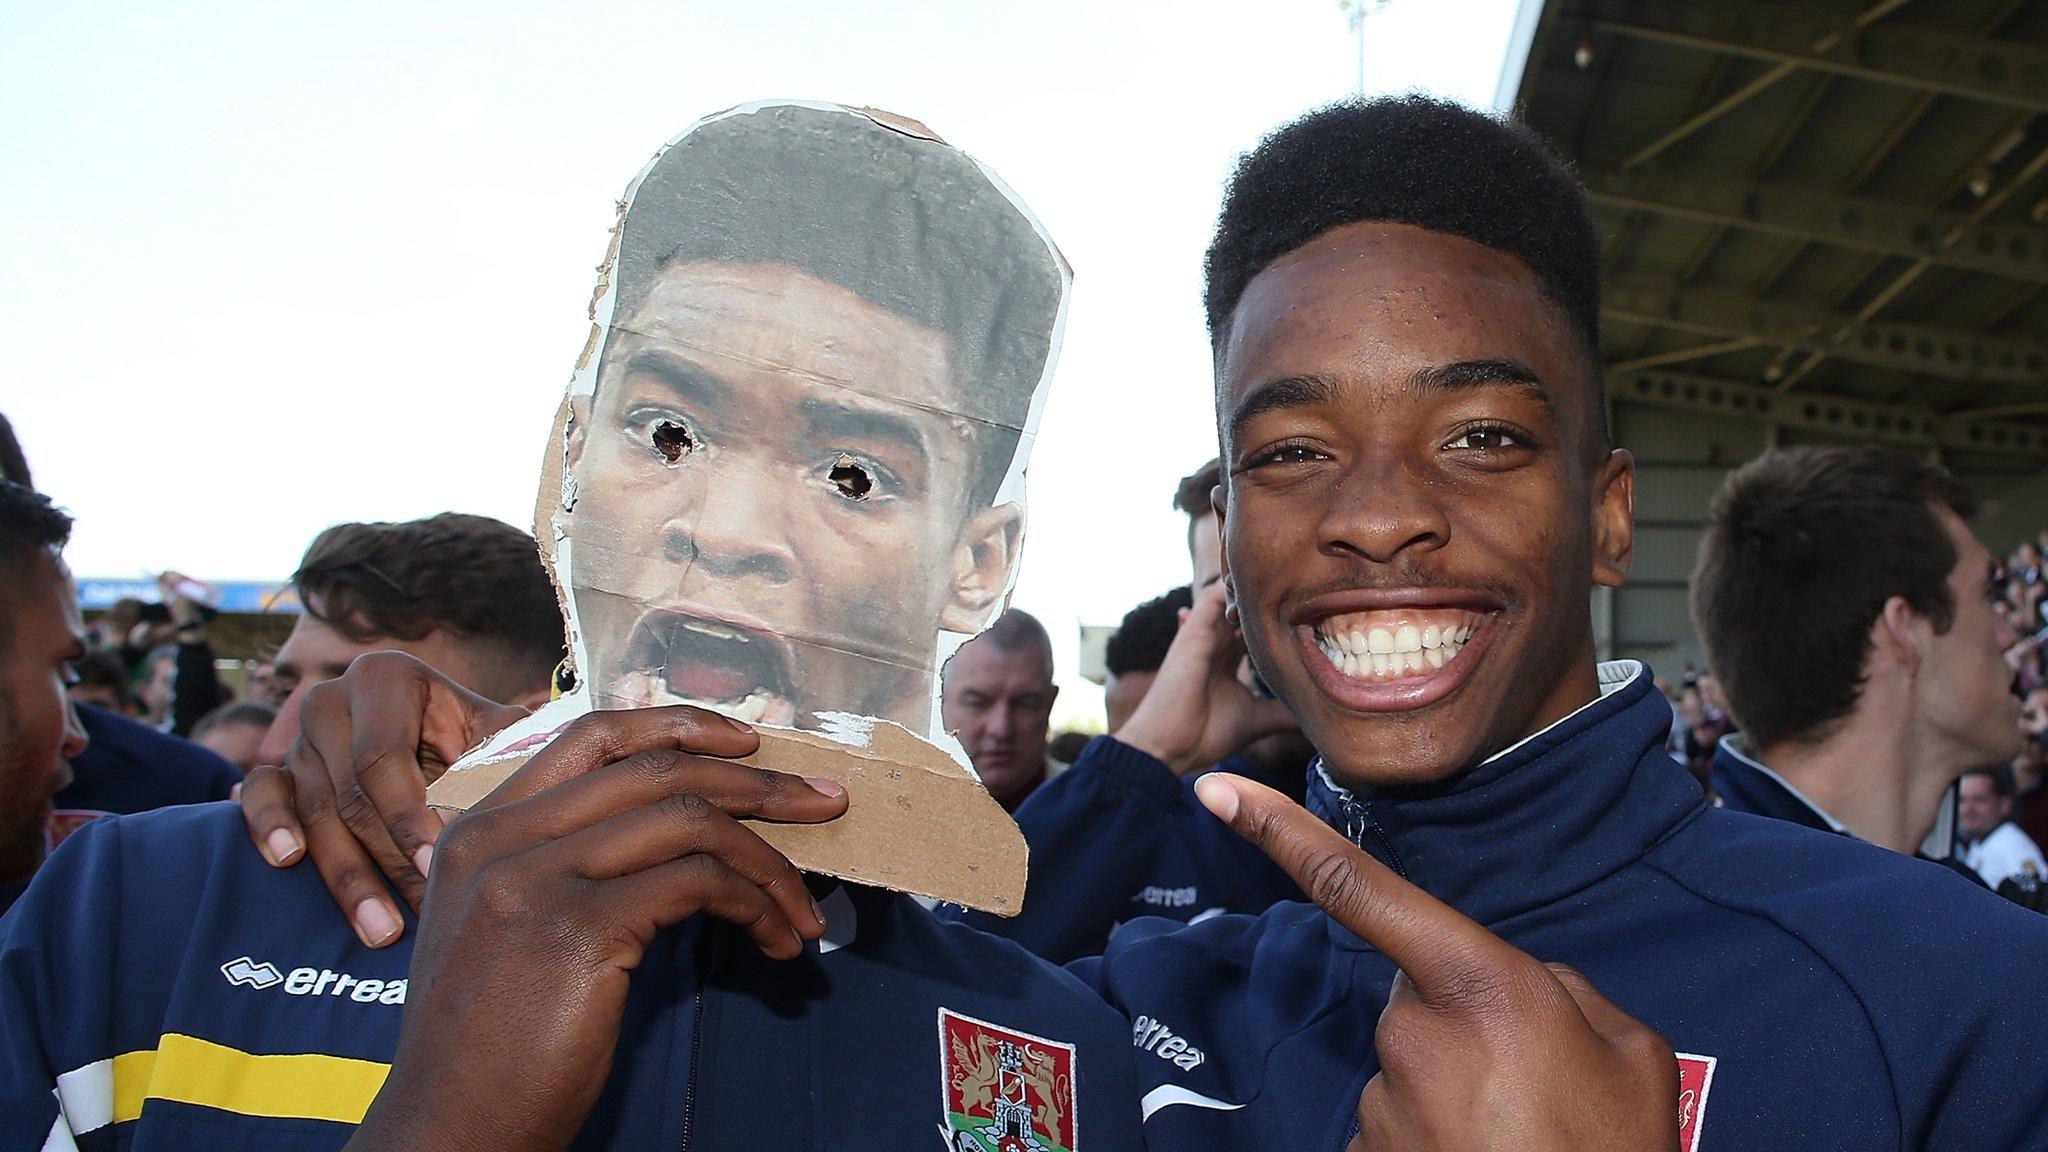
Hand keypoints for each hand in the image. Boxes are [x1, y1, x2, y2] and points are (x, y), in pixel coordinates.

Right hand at [239, 651, 529, 946]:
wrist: (430, 749)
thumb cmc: (478, 746)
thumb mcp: (498, 742)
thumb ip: (514, 755)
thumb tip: (547, 789)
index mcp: (388, 679)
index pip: (384, 758)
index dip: (409, 816)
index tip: (439, 865)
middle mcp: (334, 699)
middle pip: (350, 793)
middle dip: (390, 860)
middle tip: (423, 913)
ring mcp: (298, 737)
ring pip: (315, 811)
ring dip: (347, 877)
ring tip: (381, 930)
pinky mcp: (274, 769)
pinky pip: (260, 796)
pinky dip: (268, 825)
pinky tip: (286, 860)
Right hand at [344, 705, 847, 1151]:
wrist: (448, 1132)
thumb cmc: (490, 1050)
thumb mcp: (502, 932)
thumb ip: (557, 869)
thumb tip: (677, 837)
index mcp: (478, 831)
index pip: (593, 736)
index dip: (680, 727)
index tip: (747, 744)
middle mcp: (500, 840)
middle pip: (655, 770)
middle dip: (756, 784)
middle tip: (823, 804)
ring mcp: (535, 880)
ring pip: (689, 822)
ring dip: (768, 862)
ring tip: (802, 909)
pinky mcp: (577, 929)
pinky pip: (699, 882)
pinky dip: (755, 903)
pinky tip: (772, 940)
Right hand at [1115, 580, 1297, 774]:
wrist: (1169, 747)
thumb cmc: (1205, 735)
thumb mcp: (1258, 719)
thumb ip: (1285, 710)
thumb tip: (1320, 711)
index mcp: (1229, 660)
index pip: (1256, 628)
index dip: (1281, 620)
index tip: (1314, 616)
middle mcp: (1217, 642)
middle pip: (1246, 606)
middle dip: (1274, 599)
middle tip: (1310, 595)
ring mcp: (1206, 634)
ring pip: (1232, 594)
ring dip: (1256, 590)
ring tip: (1290, 588)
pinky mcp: (1195, 630)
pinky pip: (1215, 594)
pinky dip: (1236, 588)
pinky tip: (1266, 591)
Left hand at [1196, 773, 1679, 1151]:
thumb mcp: (1630, 1053)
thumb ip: (1564, 990)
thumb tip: (1521, 983)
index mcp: (1481, 985)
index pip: (1360, 889)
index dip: (1281, 832)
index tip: (1216, 792)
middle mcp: (1412, 1035)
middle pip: (1415, 998)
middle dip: (1462, 1024)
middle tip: (1534, 1084)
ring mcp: (1381, 1101)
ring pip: (1409, 1066)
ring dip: (1455, 1089)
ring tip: (1522, 1132)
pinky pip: (1396, 1123)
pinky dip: (1435, 1139)